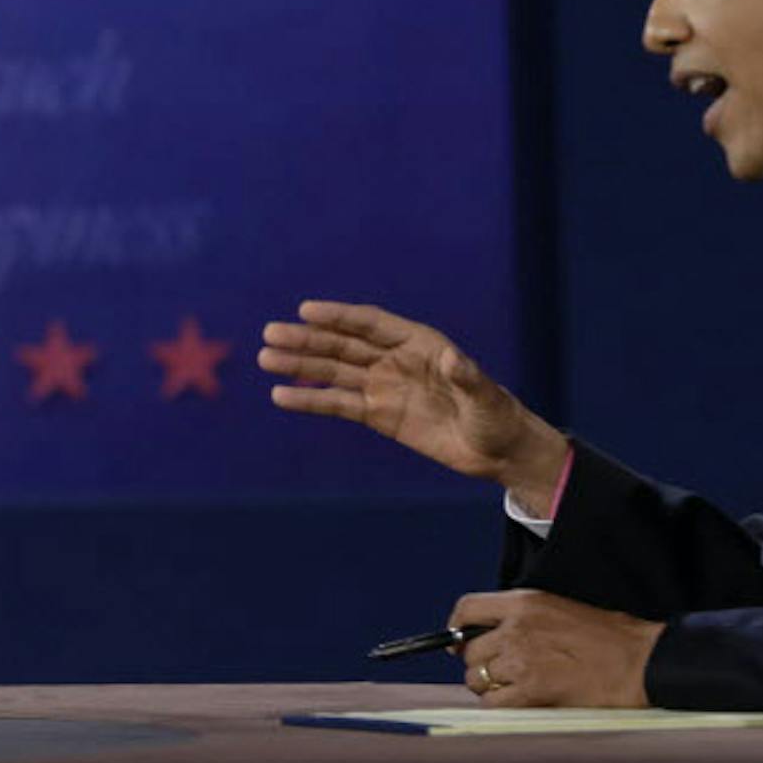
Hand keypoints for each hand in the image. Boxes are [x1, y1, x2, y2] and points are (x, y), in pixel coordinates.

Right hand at [259, 300, 568, 505]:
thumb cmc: (496, 416)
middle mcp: (395, 359)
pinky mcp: (379, 415)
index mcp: (419, 343)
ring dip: (300, 365)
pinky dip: (310, 400)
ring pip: (334, 371)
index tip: (306, 310)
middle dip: (307, 340)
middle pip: (343, 345)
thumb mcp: (485, 397)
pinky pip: (338, 404)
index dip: (338, 316)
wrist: (497, 451)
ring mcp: (384, 386)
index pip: (370, 323)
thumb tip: (450, 359)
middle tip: (270, 334)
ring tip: (265, 358)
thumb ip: (465, 377)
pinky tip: (281, 395)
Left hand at [452, 589, 662, 707]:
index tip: (456, 640)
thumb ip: (522, 618)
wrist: (638, 662)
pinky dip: (501, 705)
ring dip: (490, 687)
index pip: (468, 607)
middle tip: (502, 672)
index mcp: (524, 603)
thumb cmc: (608, 638)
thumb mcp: (558, 609)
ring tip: (517, 687)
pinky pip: (493, 702)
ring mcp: (521, 660)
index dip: (456, 626)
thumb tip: (490, 635)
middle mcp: (516, 628)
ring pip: (477, 679)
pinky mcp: (530, 690)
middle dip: (480, 664)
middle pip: (469, 650)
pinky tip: (522, 700)